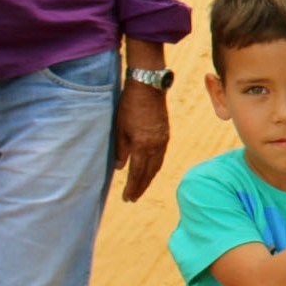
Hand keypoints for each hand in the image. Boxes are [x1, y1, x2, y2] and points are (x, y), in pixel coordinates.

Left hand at [114, 84, 169, 201]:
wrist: (149, 87)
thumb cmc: (129, 106)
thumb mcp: (119, 128)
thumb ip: (120, 150)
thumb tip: (119, 167)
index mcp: (142, 145)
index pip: (137, 173)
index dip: (132, 187)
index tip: (127, 198)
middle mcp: (156, 146)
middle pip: (149, 173)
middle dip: (141, 187)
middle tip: (133, 198)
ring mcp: (163, 140)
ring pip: (157, 165)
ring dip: (149, 178)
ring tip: (141, 187)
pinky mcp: (166, 134)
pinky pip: (161, 156)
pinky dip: (155, 166)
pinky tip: (150, 169)